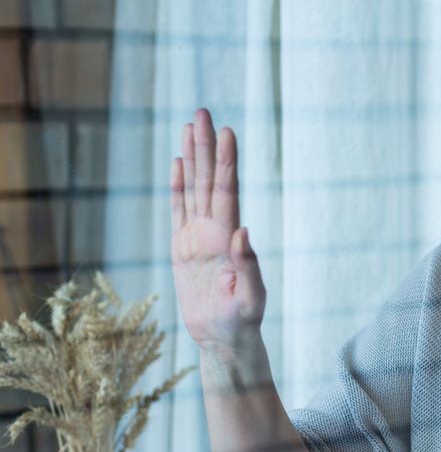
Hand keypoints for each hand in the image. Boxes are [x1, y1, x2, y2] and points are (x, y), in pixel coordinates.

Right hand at [170, 109, 265, 351]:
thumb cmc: (243, 321)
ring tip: (191, 126)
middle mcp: (216, 231)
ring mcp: (199, 237)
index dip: (227, 162)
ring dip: (193, 157)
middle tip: (204, 112)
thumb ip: (248, 265)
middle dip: (208, 146)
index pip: (228, 192)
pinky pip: (178, 210)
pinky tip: (179, 162)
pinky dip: (178, 186)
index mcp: (231, 238)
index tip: (228, 132)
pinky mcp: (183, 248)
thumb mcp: (251, 297)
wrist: (224, 340)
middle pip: (210, 180)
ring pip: (194, 188)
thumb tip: (242, 231)